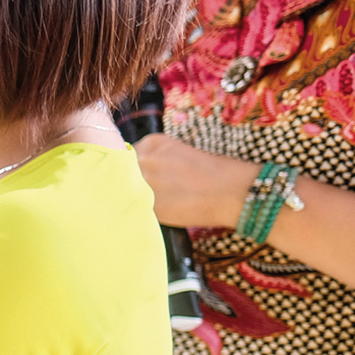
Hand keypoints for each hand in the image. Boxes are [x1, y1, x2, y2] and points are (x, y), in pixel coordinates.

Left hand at [134, 134, 254, 229]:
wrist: (234, 191)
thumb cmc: (212, 173)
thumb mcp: (179, 154)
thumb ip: (155, 160)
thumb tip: (132, 172)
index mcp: (152, 143)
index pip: (125, 155)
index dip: (130, 169)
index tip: (139, 177)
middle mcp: (143, 158)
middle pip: (121, 172)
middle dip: (128, 183)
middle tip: (146, 192)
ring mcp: (143, 180)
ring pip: (125, 190)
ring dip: (132, 197)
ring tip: (156, 203)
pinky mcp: (148, 203)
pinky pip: (135, 208)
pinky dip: (141, 211)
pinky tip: (159, 212)